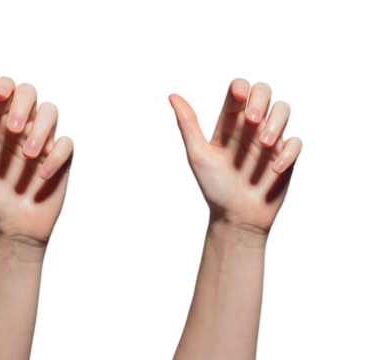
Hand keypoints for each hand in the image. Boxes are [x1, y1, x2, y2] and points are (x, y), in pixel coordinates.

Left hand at [0, 76, 74, 245]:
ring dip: (41, 129)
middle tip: (12, 129)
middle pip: (31, 90)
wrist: (9, 230)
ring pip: (52, 110)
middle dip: (24, 103)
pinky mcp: (60, 159)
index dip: (4, 84)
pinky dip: (57, 154)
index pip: (4, 87)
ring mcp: (42, 141)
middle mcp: (20, 128)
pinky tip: (42, 175)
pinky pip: (68, 141)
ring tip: (29, 156)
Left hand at [167, 77, 303, 237]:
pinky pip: (297, 141)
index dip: (240, 86)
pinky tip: (274, 168)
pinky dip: (289, 151)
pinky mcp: (285, 155)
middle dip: (261, 98)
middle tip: (252, 120)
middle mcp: (249, 126)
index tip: (239, 98)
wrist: (235, 218)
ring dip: (277, 121)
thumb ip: (188, 124)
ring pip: (284, 108)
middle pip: (264, 90)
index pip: (236, 89)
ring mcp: (269, 139)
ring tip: (265, 143)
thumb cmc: (214, 186)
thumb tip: (171, 95)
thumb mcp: (198, 155)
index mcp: (227, 121)